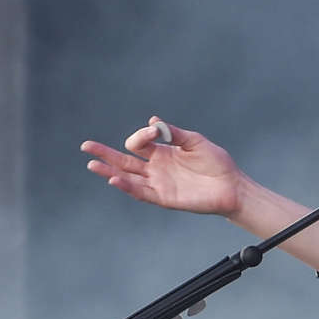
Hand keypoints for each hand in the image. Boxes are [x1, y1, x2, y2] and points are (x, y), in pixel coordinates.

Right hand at [82, 116, 243, 215]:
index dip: (142, 134)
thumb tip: (153, 120)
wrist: (232, 186)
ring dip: (109, 171)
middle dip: (105, 153)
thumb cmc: (217, 163)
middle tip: (85, 146)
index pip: (139, 143)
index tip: (155, 130)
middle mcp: (156, 169)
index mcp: (162, 153)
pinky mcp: (165, 198)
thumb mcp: (195, 142)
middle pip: (124, 161)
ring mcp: (159, 184)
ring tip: (92, 164)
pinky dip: (128, 186)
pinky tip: (114, 178)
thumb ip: (174, 133)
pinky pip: (142, 193)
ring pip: (128, 178)